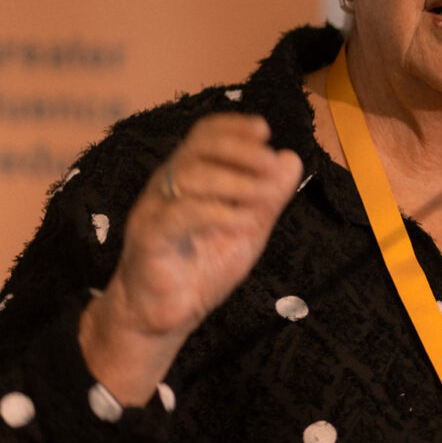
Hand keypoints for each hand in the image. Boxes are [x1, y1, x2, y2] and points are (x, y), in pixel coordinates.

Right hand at [79, 114, 302, 404]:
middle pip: (198, 146)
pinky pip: (179, 215)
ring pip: (190, 176)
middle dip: (241, 149)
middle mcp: (168, 185)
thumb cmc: (202, 267)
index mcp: (189, 176)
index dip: (234, 125)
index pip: (205, 134)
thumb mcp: (248, 228)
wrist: (163, 317)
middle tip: (271, 164)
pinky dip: (218, 213)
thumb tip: (291, 158)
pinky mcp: (148, 239)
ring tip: (265, 195)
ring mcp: (154, 209)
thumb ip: (269, 196)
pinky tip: (244, 221)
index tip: (265, 130)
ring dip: (235, 181)